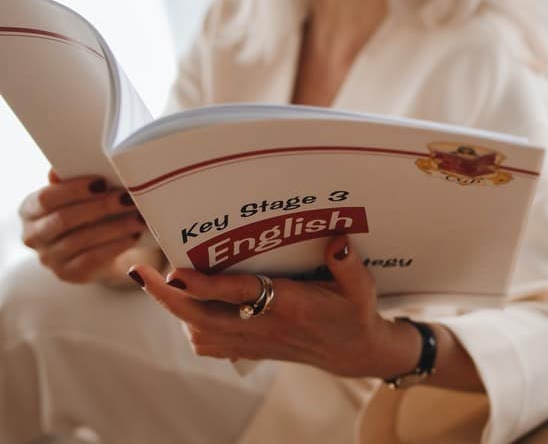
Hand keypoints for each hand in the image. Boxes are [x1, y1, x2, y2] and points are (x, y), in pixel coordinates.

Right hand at [20, 169, 146, 283]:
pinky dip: (115, 246)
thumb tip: (64, 169)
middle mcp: (33, 236)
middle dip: (100, 207)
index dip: (74, 189)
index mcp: (30, 210)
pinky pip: (93, 259)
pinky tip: (133, 235)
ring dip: (115, 227)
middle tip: (128, 199)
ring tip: (138, 217)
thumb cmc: (87, 215)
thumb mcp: (78, 197)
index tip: (103, 182)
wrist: (96, 251)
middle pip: (65, 219)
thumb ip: (73, 181)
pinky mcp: (69, 274)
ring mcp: (50, 258)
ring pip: (82, 240)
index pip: (46, 198)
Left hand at [131, 236, 422, 378]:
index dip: (204, 285)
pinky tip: (188, 308)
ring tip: (159, 282)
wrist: (353, 354)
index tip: (173, 271)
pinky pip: (209, 345)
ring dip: (175, 309)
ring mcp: (255, 342)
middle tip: (141, 271)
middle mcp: (264, 326)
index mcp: (288, 306)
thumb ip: (349, 265)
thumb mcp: (362, 289)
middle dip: (167, 297)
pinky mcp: (252, 349)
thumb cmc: (354, 315)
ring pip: (200, 332)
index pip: (238, 294)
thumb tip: (337, 238)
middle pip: (203, 318)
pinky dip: (191, 327)